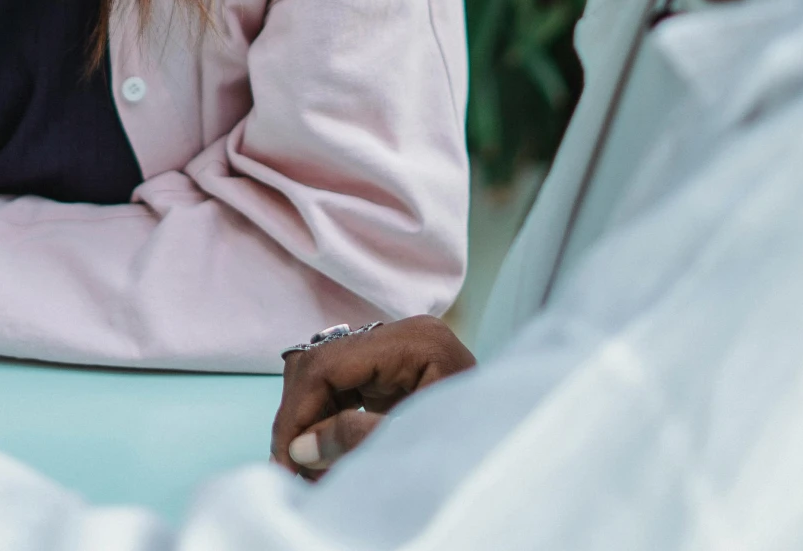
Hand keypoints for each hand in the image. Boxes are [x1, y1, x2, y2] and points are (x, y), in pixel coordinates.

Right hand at [271, 315, 476, 478]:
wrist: (519, 451)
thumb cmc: (477, 446)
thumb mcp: (414, 443)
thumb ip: (355, 441)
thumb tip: (298, 450)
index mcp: (415, 342)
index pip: (330, 365)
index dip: (297, 413)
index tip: (283, 460)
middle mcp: (402, 334)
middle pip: (322, 364)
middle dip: (299, 418)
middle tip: (290, 469)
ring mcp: (397, 349)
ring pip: (325, 374)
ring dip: (310, 420)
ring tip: (306, 467)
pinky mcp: (393, 368)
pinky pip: (344, 386)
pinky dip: (327, 419)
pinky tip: (324, 454)